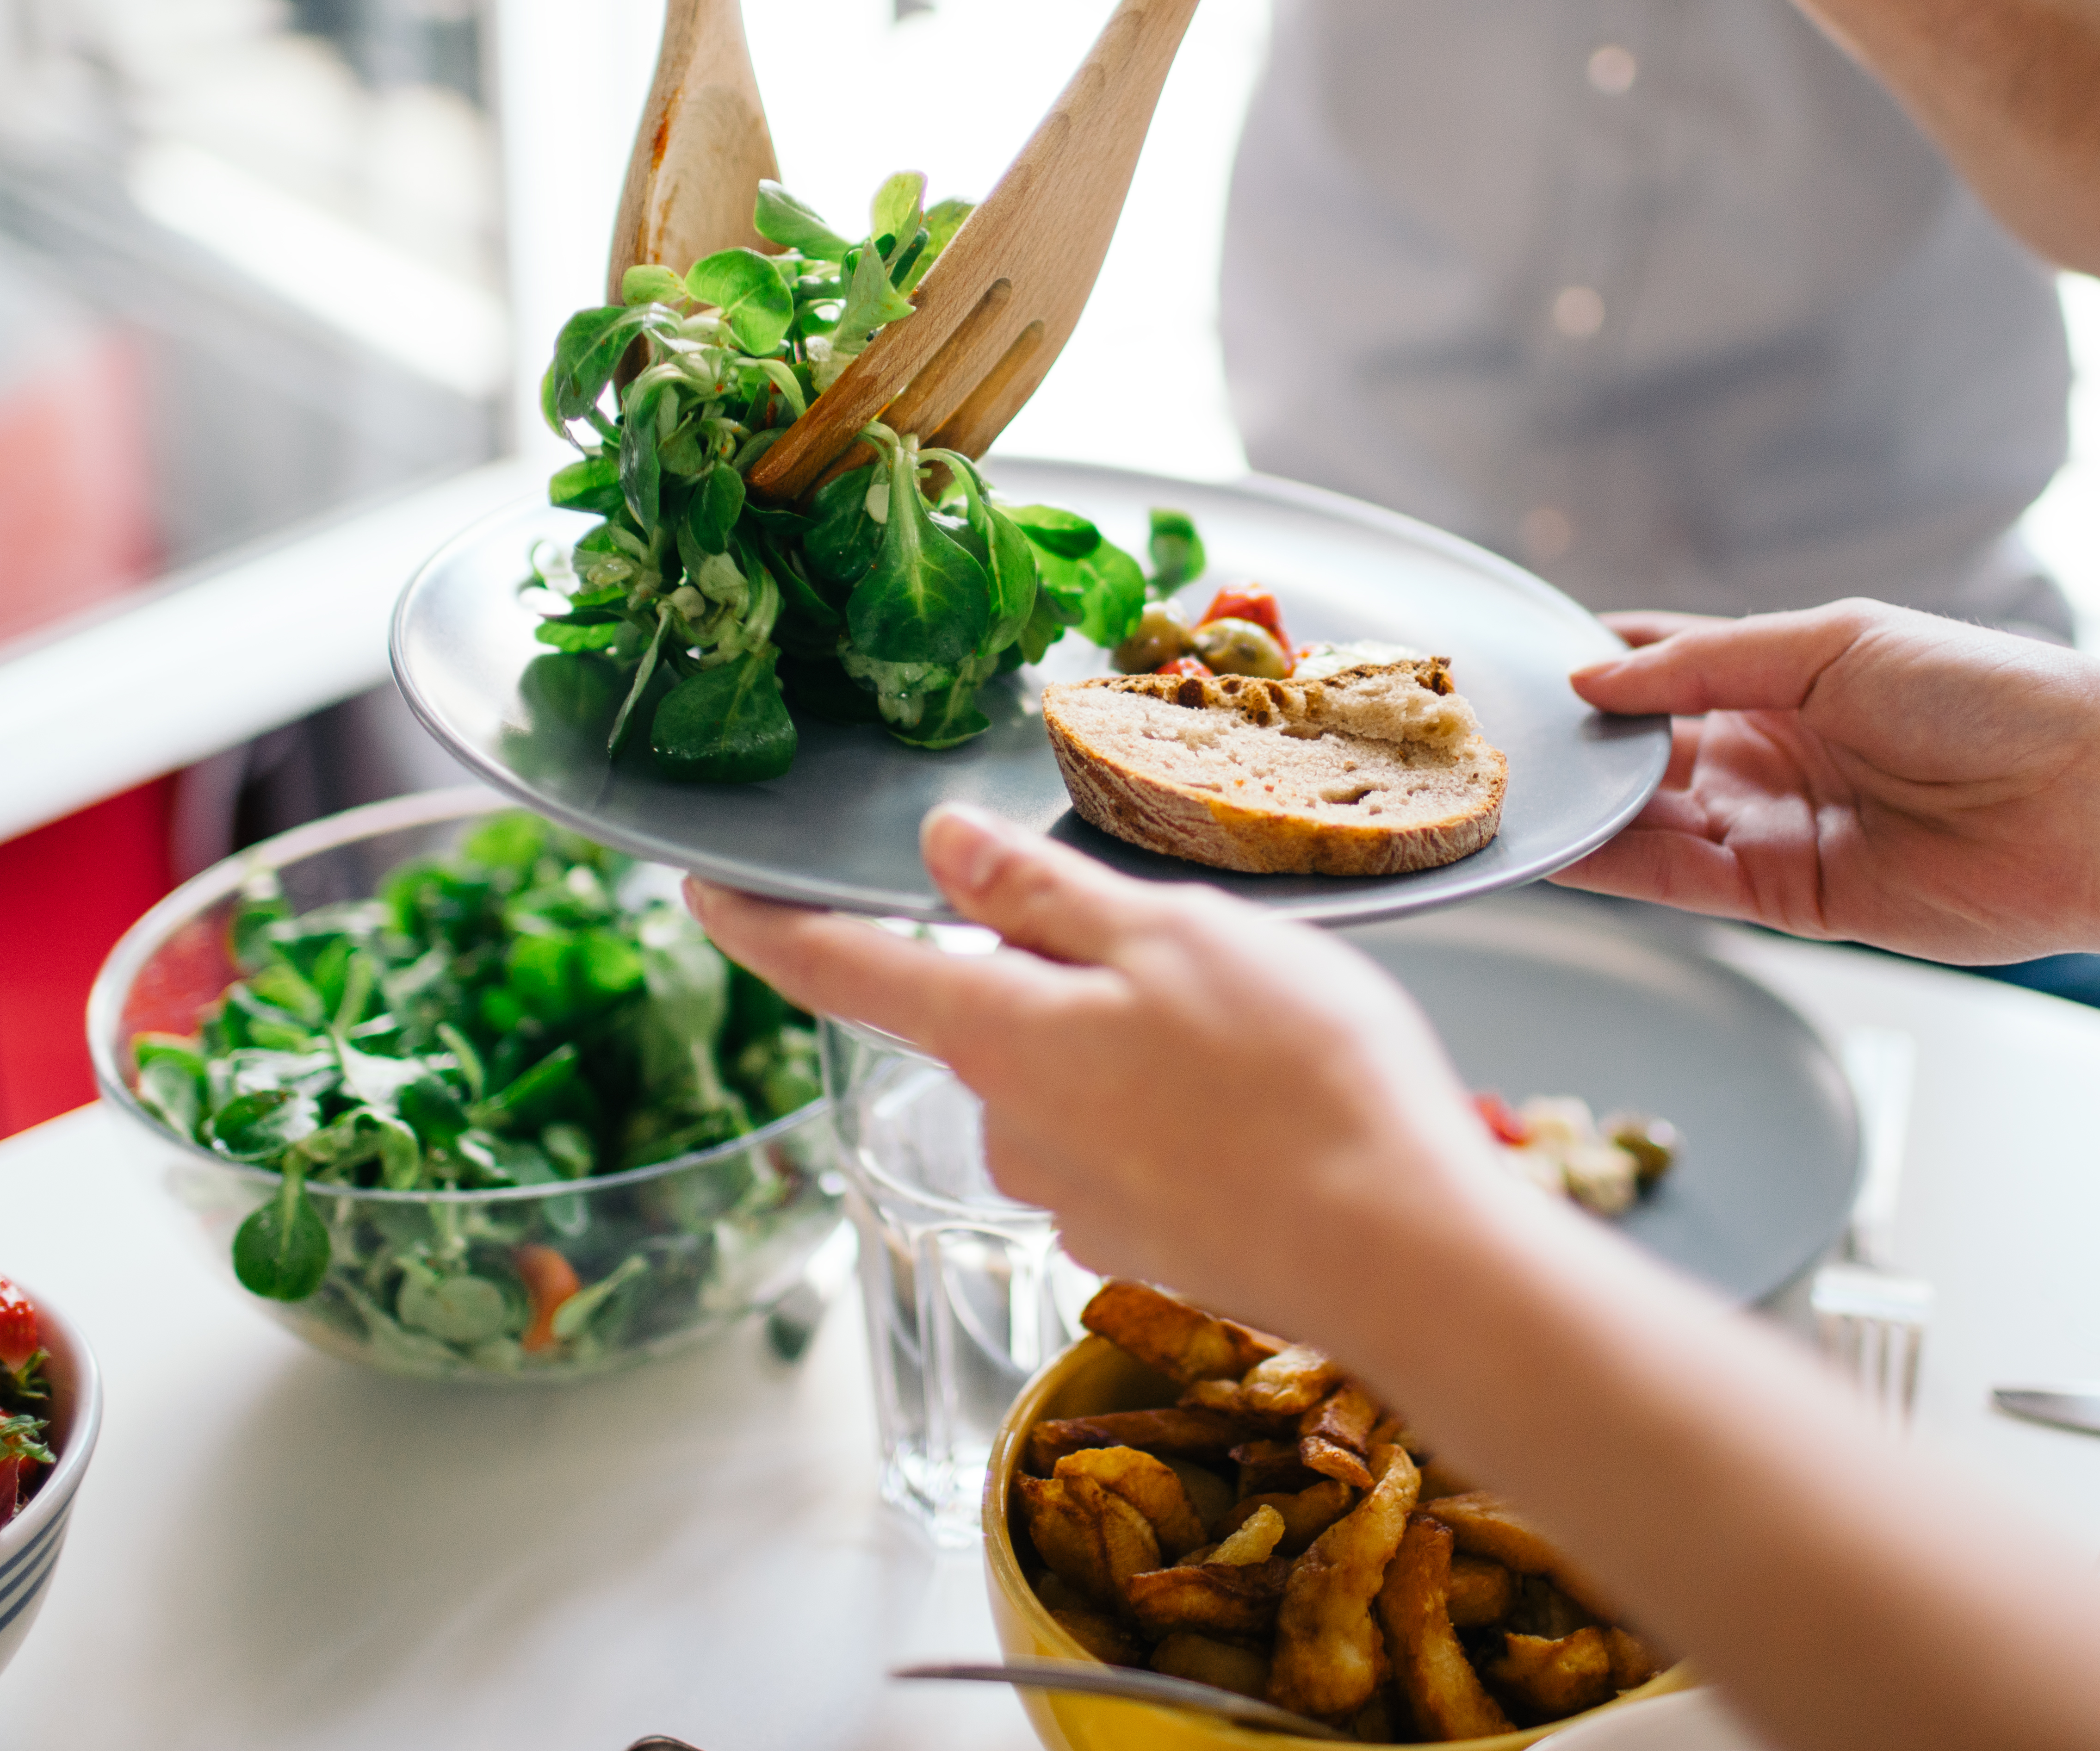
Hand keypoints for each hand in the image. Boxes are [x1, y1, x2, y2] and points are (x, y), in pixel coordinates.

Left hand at [686, 807, 1510, 1329]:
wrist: (1399, 1253)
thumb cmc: (1298, 1076)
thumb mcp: (1170, 936)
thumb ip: (1041, 897)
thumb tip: (939, 847)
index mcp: (1001, 1037)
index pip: (840, 970)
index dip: (761, 925)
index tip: (700, 888)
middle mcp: (1012, 1128)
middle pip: (988, 1017)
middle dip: (1055, 972)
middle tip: (1180, 942)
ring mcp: (1074, 1197)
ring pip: (1070, 1078)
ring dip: (1131, 1042)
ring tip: (1255, 1027)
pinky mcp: (1142, 1240)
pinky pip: (1132, 1143)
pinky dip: (1180, 1110)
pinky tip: (1266, 1102)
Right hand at [1556, 601, 2099, 962]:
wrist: (2091, 803)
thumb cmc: (1989, 696)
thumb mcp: (1835, 644)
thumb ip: (1706, 664)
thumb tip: (1594, 679)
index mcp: (1787, 674)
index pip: (1663, 664)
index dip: (1594, 666)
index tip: (1518, 666)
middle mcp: (1772, 751)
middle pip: (1645, 750)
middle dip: (1576, 746)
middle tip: (1489, 741)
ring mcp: (1777, 827)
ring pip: (1651, 820)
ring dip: (1584, 811)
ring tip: (1504, 797)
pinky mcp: (1790, 900)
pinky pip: (1684, 882)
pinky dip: (1620, 867)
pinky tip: (1561, 848)